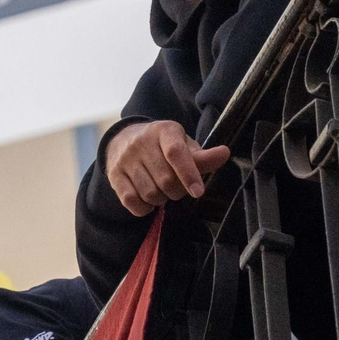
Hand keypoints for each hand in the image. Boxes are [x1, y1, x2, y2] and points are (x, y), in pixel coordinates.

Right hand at [105, 120, 230, 216]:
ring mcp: (125, 158)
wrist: (124, 139)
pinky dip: (144, 208)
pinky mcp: (114, 174)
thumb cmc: (163, 147)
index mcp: (164, 131)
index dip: (189, 174)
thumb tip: (225, 153)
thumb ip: (203, 156)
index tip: (198, 192)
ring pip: (150, 193)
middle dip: (177, 192)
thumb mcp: (184, 146)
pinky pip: (132, 201)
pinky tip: (147, 200)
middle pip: (166, 180)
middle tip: (176, 187)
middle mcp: (142, 142)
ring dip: (161, 200)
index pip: (176, 153)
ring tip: (161, 190)